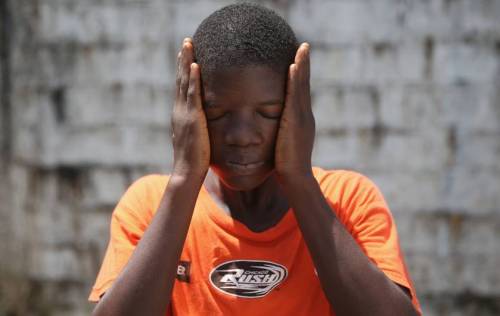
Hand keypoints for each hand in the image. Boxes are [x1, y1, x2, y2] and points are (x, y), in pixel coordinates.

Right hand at [171, 38, 209, 178]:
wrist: (187, 173)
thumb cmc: (195, 160)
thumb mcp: (195, 139)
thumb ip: (197, 128)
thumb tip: (202, 123)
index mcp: (181, 114)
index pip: (182, 86)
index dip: (184, 69)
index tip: (187, 54)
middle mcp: (180, 110)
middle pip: (180, 79)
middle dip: (183, 59)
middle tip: (187, 41)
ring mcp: (184, 114)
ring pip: (184, 82)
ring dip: (187, 62)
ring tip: (189, 44)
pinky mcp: (192, 119)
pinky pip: (193, 95)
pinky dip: (193, 79)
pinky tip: (196, 65)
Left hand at [275, 43, 314, 179]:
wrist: (294, 179)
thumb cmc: (286, 164)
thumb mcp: (284, 143)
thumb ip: (282, 132)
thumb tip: (276, 128)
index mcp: (301, 119)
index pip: (300, 92)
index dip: (300, 74)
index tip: (298, 58)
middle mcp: (305, 115)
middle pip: (305, 85)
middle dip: (304, 64)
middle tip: (303, 46)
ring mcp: (303, 118)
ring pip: (302, 87)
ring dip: (302, 66)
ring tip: (301, 48)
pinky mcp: (296, 122)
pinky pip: (295, 97)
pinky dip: (295, 81)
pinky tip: (292, 67)